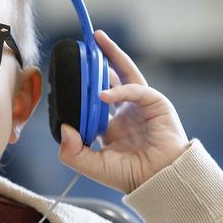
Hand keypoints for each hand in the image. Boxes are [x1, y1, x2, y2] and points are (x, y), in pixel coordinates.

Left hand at [58, 30, 189, 193]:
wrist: (159, 181)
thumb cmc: (130, 175)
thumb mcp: (93, 165)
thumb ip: (72, 152)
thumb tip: (64, 128)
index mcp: (110, 125)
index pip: (93, 98)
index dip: (82, 86)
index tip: (65, 76)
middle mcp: (125, 111)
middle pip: (111, 77)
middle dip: (99, 59)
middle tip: (86, 44)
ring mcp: (140, 105)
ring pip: (126, 73)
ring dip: (113, 55)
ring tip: (98, 41)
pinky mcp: (156, 104)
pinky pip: (136, 90)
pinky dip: (120, 90)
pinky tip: (103, 94)